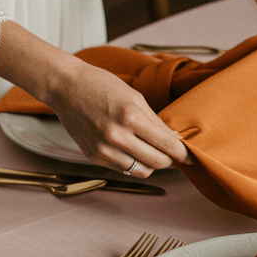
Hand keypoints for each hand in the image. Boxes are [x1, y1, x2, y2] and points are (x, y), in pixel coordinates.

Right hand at [48, 60, 190, 177]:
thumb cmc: (102, 86)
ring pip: (141, 171)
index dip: (183, 154)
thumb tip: (175, 139)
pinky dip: (133, 163)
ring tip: (151, 151)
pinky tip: (133, 150)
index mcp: (130, 116)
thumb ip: (155, 121)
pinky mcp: (93, 156)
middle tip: (172, 154)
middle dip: (169, 160)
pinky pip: (123, 169)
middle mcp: (116, 136)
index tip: (191, 158)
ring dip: (151, 164)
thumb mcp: (135, 97)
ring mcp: (103, 148)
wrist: (65, 87)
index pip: (166, 145)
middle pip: (157, 163)